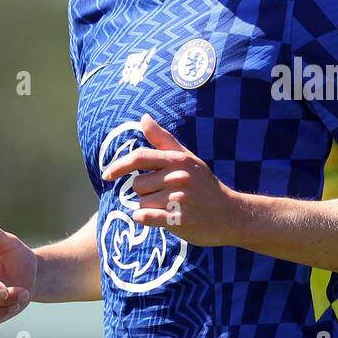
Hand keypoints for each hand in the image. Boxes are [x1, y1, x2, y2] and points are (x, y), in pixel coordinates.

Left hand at [103, 113, 244, 246]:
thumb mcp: (188, 159)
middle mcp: (178, 177)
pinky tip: (159, 218)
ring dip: (150, 208)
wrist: (231, 214)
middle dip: (145, 193)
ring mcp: (179, 198)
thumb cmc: (205, 185)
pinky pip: (146, 217)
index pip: (140, 158)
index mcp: (178, 160)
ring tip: (171, 208)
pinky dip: (145, 219)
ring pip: (141, 203)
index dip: (119, 166)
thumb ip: (163, 139)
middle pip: (138, 185)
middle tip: (166, 197)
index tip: (107, 175)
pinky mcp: (179, 219)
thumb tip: (143, 118)